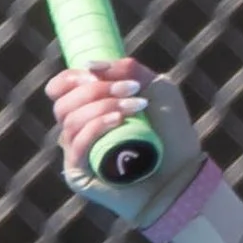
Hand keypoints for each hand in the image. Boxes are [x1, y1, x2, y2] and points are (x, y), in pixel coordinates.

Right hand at [46, 58, 202, 231]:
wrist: (182, 177)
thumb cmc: (173, 135)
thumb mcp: (157, 89)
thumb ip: (128, 69)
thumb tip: (88, 66)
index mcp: (90, 110)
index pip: (59, 89)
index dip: (72, 77)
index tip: (96, 72)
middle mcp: (79, 132)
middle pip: (63, 103)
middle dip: (96, 90)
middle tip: (132, 89)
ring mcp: (77, 155)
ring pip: (69, 120)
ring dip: (103, 106)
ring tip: (135, 107)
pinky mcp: (78, 175)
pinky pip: (75, 144)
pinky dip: (96, 127)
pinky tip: (118, 121)